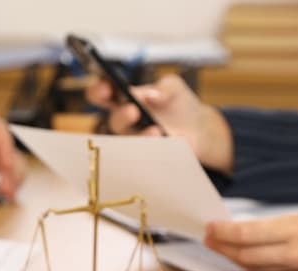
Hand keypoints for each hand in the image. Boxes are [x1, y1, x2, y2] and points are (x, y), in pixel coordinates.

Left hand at [0, 106, 25, 199]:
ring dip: (11, 179)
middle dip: (10, 170)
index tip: (6, 168)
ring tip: (6, 194)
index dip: (6, 150)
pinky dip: (5, 183)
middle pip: (8, 149)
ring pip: (10, 163)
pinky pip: (3, 174)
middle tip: (6, 188)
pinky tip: (4, 193)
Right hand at [86, 74, 233, 173]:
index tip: (106, 88)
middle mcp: (124, 121)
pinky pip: (141, 156)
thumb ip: (162, 87)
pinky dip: (152, 148)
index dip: (98, 92)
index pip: (102, 95)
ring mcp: (133, 141)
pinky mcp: (143, 157)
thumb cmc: (180, 104)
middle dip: (121, 115)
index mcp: (124, 100)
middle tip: (133, 110)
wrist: (198, 129)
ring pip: (127, 142)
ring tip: (156, 130)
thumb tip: (149, 94)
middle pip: (114, 121)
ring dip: (139, 136)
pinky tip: (163, 141)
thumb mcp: (173, 87)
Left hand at [205, 214, 297, 268]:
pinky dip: (250, 265)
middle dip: (222, 246)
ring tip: (216, 245)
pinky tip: (238, 257)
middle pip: (246, 254)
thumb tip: (238, 230)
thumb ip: (274, 228)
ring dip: (232, 257)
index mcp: (297, 227)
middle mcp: (297, 250)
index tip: (208, 227)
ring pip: (254, 266)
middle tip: (206, 237)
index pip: (249, 234)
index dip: (224, 233)